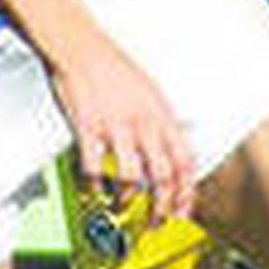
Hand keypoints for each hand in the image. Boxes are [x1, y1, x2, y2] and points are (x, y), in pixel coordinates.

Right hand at [49, 25, 197, 223]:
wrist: (81, 45)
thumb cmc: (112, 67)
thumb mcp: (150, 92)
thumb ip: (161, 122)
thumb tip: (170, 148)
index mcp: (162, 115)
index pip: (185, 162)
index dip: (187, 192)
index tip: (182, 210)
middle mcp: (144, 122)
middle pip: (163, 177)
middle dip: (162, 208)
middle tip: (155, 223)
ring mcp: (116, 126)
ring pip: (132, 179)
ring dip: (128, 202)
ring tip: (122, 210)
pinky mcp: (89, 127)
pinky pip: (94, 168)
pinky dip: (94, 187)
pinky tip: (93, 193)